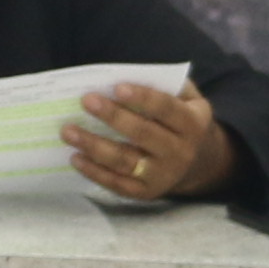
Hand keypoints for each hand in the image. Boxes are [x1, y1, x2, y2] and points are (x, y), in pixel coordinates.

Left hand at [70, 81, 232, 202]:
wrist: (200, 164)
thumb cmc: (182, 120)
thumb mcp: (187, 99)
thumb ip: (166, 85)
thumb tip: (125, 76)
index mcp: (192, 123)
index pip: (166, 109)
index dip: (143, 98)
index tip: (117, 87)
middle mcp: (180, 152)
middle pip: (143, 134)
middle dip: (113, 116)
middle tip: (86, 101)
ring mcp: (162, 175)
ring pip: (125, 161)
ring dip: (94, 145)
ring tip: (68, 131)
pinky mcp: (146, 192)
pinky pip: (117, 183)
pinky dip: (94, 172)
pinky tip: (75, 157)